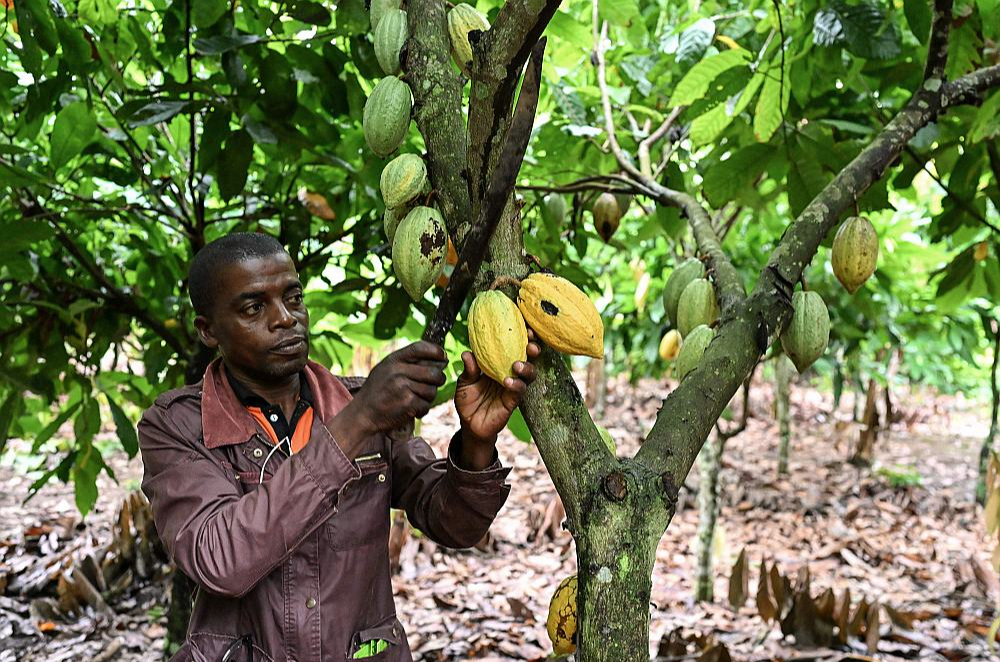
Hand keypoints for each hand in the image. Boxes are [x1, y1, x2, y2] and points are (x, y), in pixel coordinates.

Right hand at [328, 341, 445, 457]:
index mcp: (393, 360)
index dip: (436, 351)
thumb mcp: (385, 369)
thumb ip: (406, 362)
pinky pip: (426, 405)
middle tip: (432, 385)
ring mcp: (403, 387)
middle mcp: (398, 371)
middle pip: (434, 372)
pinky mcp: (407, 403)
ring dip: (428, 397)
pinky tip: (413, 410)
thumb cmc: (377, 391)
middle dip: (438, 380)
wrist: (362, 414)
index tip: (443, 356)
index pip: (420, 348)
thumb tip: (438, 357)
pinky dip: (422, 410)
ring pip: (432, 390)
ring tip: (416, 399)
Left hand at [454, 330, 540, 455]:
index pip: (514, 347)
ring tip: (517, 365)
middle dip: (533, 348)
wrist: (469, 424)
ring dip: (527, 367)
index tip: (525, 327)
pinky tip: (508, 381)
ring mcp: (513, 387)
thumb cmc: (468, 400)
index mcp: (499, 364)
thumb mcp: (465, 382)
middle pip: (528, 357)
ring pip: (529, 374)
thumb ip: (469, 369)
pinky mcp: (512, 401)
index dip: (522, 337)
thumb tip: (467, 353)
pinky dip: (516, 385)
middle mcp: (510, 373)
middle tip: (531, 344)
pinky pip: (519, 391)